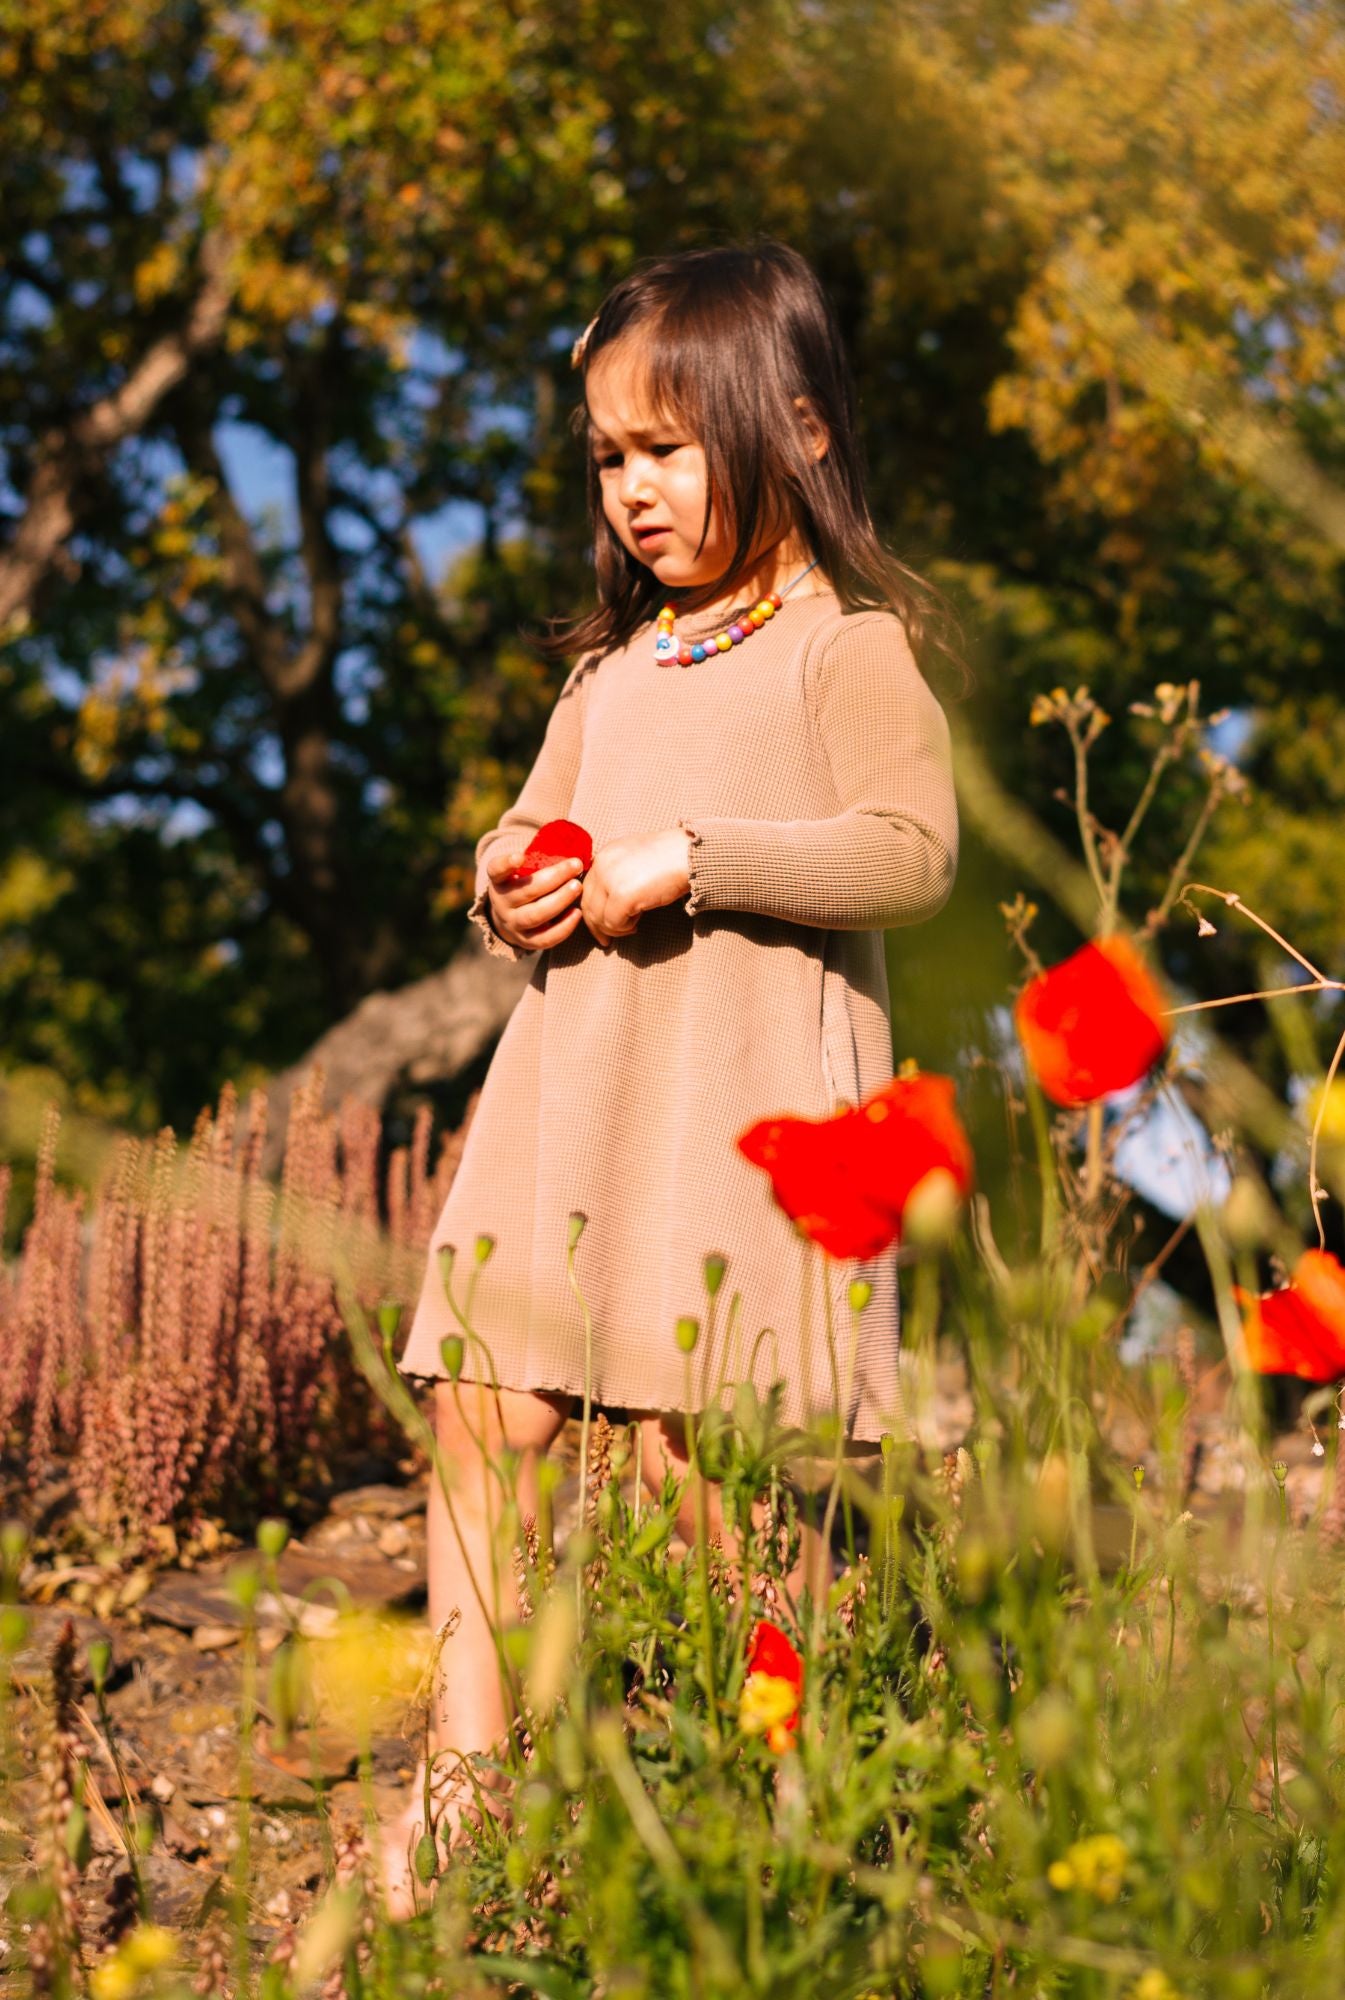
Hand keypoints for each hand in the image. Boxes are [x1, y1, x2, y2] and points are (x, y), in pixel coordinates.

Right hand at [484, 846, 585, 952]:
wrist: (512, 920)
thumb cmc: (527, 887)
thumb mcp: (523, 873)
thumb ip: (539, 860)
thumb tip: (576, 843)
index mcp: (499, 881)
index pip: (496, 870)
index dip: (506, 864)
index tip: (519, 856)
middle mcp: (502, 903)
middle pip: (525, 892)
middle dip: (553, 878)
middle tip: (575, 865)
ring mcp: (512, 924)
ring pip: (534, 915)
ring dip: (559, 900)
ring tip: (577, 887)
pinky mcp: (526, 941)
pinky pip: (544, 938)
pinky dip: (563, 927)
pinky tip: (577, 913)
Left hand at [580, 828, 692, 949]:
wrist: (687, 854)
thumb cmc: (669, 859)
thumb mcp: (634, 860)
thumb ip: (617, 875)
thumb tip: (607, 904)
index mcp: (604, 855)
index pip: (587, 889)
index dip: (592, 911)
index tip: (602, 926)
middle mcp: (602, 865)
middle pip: (588, 904)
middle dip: (597, 926)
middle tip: (607, 941)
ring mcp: (610, 880)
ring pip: (598, 917)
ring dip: (614, 928)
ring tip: (631, 927)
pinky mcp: (622, 896)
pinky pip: (613, 923)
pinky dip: (624, 928)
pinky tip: (638, 923)